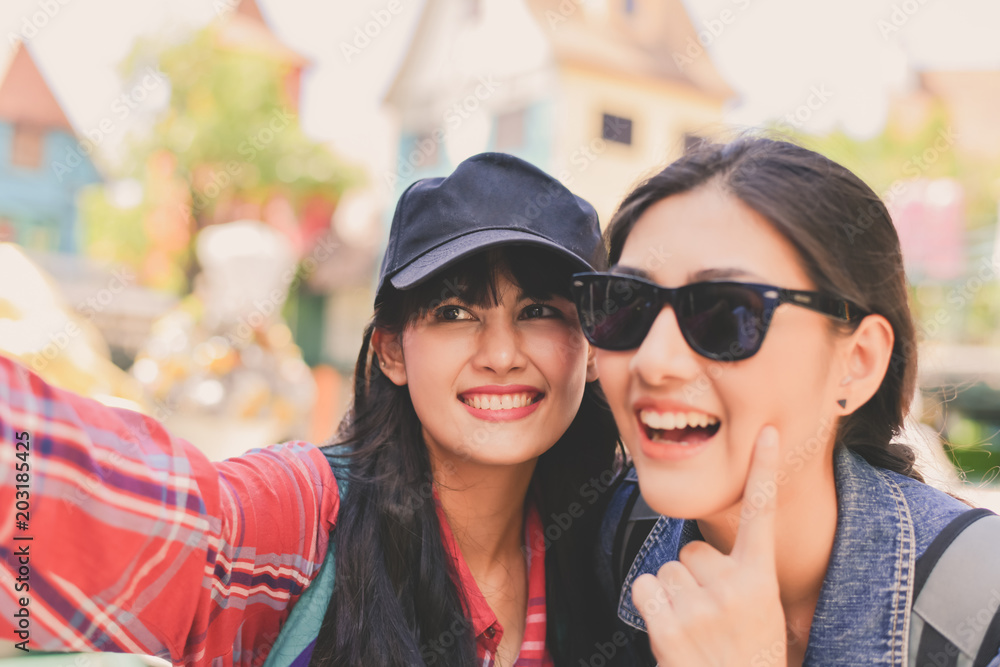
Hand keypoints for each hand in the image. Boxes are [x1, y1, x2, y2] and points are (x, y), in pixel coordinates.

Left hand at [632, 426, 786, 666]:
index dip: (762, 470)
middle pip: (691, 550)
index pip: (760, 515)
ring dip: (672, 596)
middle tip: (712, 616)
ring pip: (665, 569)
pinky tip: (672, 633)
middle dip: (694, 578)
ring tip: (695, 630)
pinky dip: (651, 607)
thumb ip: (742, 576)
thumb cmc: (748, 656)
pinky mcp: (668, 627)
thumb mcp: (763, 613)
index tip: (764, 432)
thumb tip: (703, 550)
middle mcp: (732, 587)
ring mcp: (698, 607)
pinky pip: (644, 588)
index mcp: (760, 580)